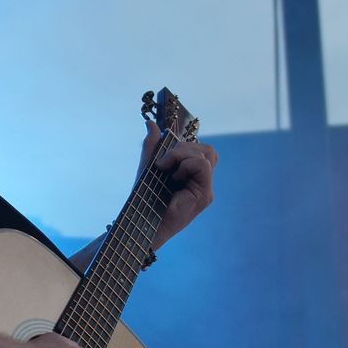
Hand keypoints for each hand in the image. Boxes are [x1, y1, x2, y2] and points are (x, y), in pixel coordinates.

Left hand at [137, 120, 216, 248]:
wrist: (141, 224)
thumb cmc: (144, 200)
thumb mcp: (148, 167)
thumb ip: (152, 146)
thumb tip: (151, 124)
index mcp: (191, 175)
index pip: (201, 150)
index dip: (185, 145)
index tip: (164, 154)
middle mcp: (202, 182)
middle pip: (207, 149)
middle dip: (182, 147)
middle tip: (163, 162)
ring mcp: (205, 189)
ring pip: (206, 154)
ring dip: (182, 154)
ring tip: (165, 168)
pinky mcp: (204, 195)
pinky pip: (202, 165)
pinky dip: (186, 164)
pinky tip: (174, 176)